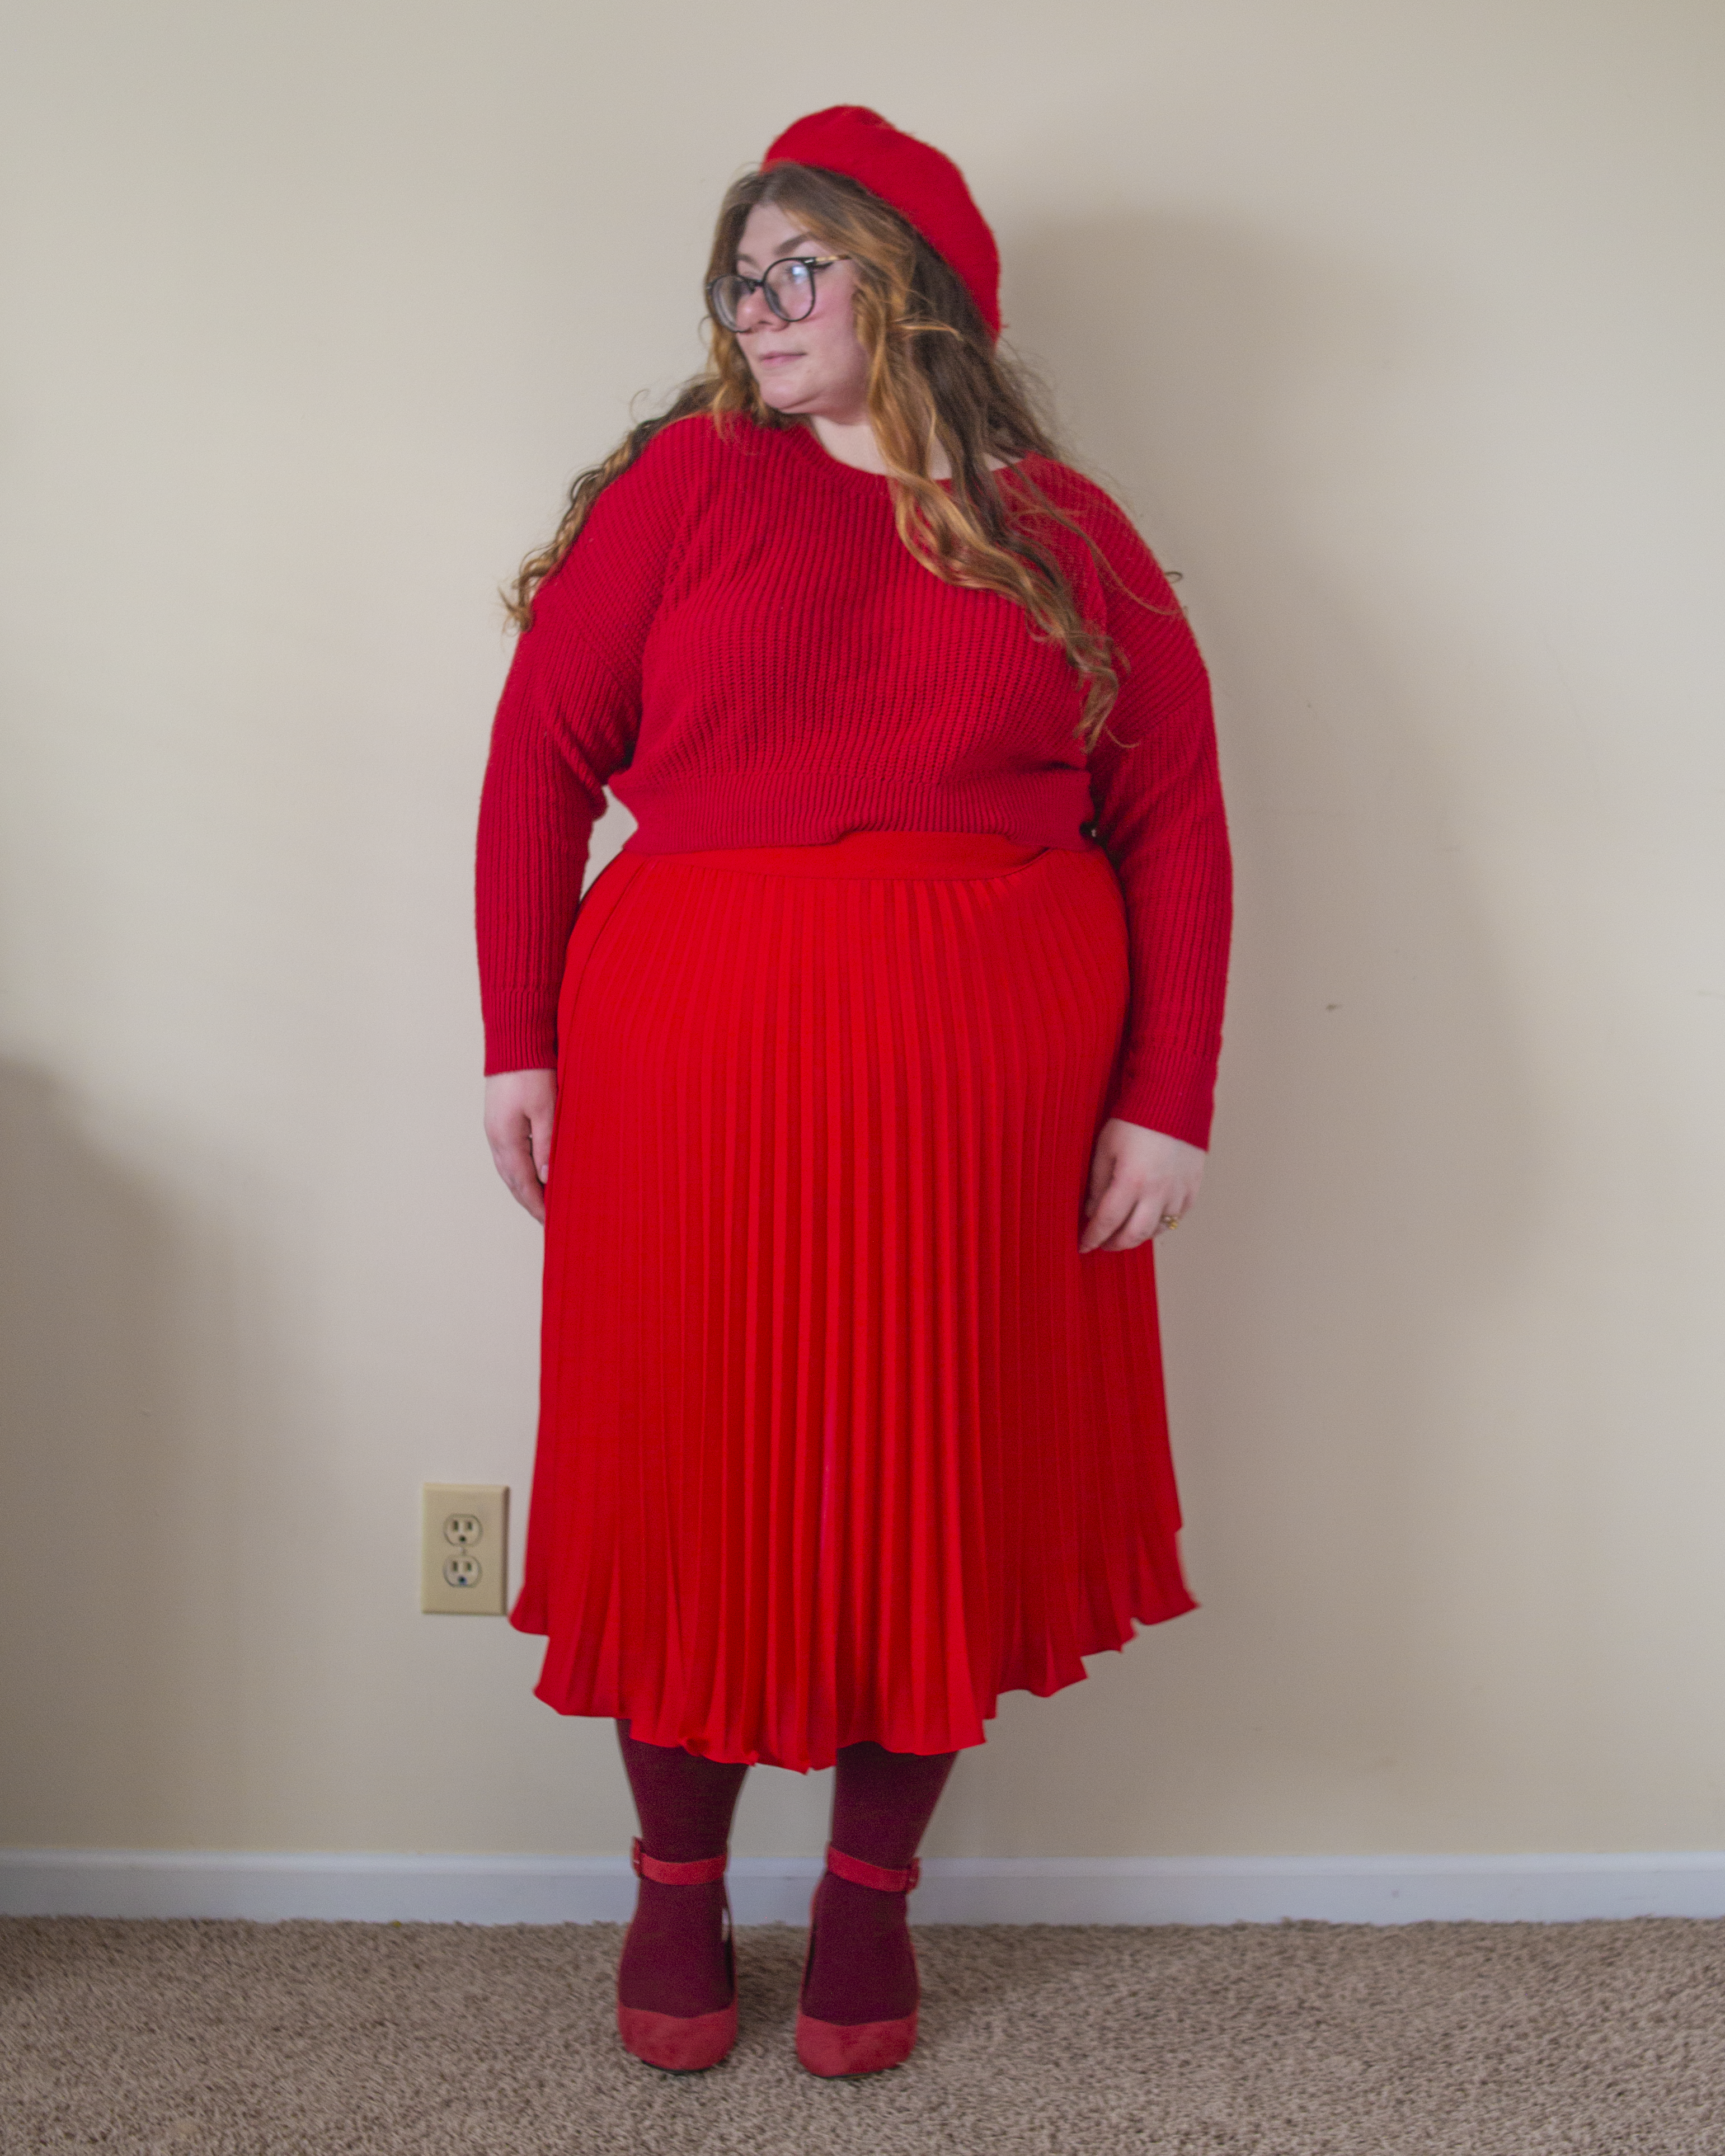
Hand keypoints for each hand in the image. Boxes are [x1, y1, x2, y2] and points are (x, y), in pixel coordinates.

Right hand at [485, 1068, 556, 1223]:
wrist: (514, 1041)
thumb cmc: (532, 1071)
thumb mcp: (546, 1108)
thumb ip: (547, 1145)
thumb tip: (547, 1179)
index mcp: (506, 1138)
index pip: (522, 1184)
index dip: (537, 1205)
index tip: (551, 1222)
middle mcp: (496, 1138)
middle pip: (512, 1181)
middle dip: (530, 1202)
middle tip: (548, 1220)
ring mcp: (495, 1130)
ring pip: (509, 1170)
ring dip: (524, 1189)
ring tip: (542, 1203)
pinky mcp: (500, 1122)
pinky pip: (510, 1156)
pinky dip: (521, 1172)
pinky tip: (534, 1175)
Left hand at [1080, 1119, 1205, 1253]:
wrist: (1173, 1099)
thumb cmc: (1135, 1119)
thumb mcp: (1105, 1147)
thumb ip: (1098, 1183)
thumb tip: (1091, 1210)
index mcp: (1131, 1181)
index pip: (1107, 1222)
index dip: (1093, 1237)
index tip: (1084, 1245)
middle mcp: (1157, 1192)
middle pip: (1134, 1234)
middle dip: (1115, 1244)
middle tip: (1103, 1244)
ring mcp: (1178, 1191)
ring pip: (1157, 1230)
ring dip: (1138, 1236)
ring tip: (1125, 1232)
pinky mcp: (1193, 1186)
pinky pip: (1177, 1217)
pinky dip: (1161, 1224)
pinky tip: (1149, 1220)